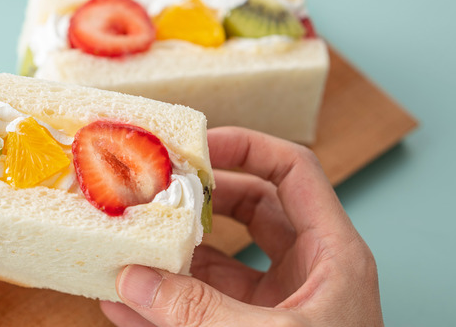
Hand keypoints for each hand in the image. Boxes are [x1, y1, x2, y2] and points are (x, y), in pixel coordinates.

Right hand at [101, 126, 383, 325]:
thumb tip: (133, 279)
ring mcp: (277, 306)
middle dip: (200, 198)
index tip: (198, 146)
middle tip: (155, 189)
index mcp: (332, 254)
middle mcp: (306, 271)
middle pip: (249, 207)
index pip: (293, 171)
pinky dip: (165, 303)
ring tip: (132, 239)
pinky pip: (202, 307)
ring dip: (176, 251)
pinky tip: (124, 301)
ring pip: (220, 258)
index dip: (247, 146)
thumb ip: (197, 312)